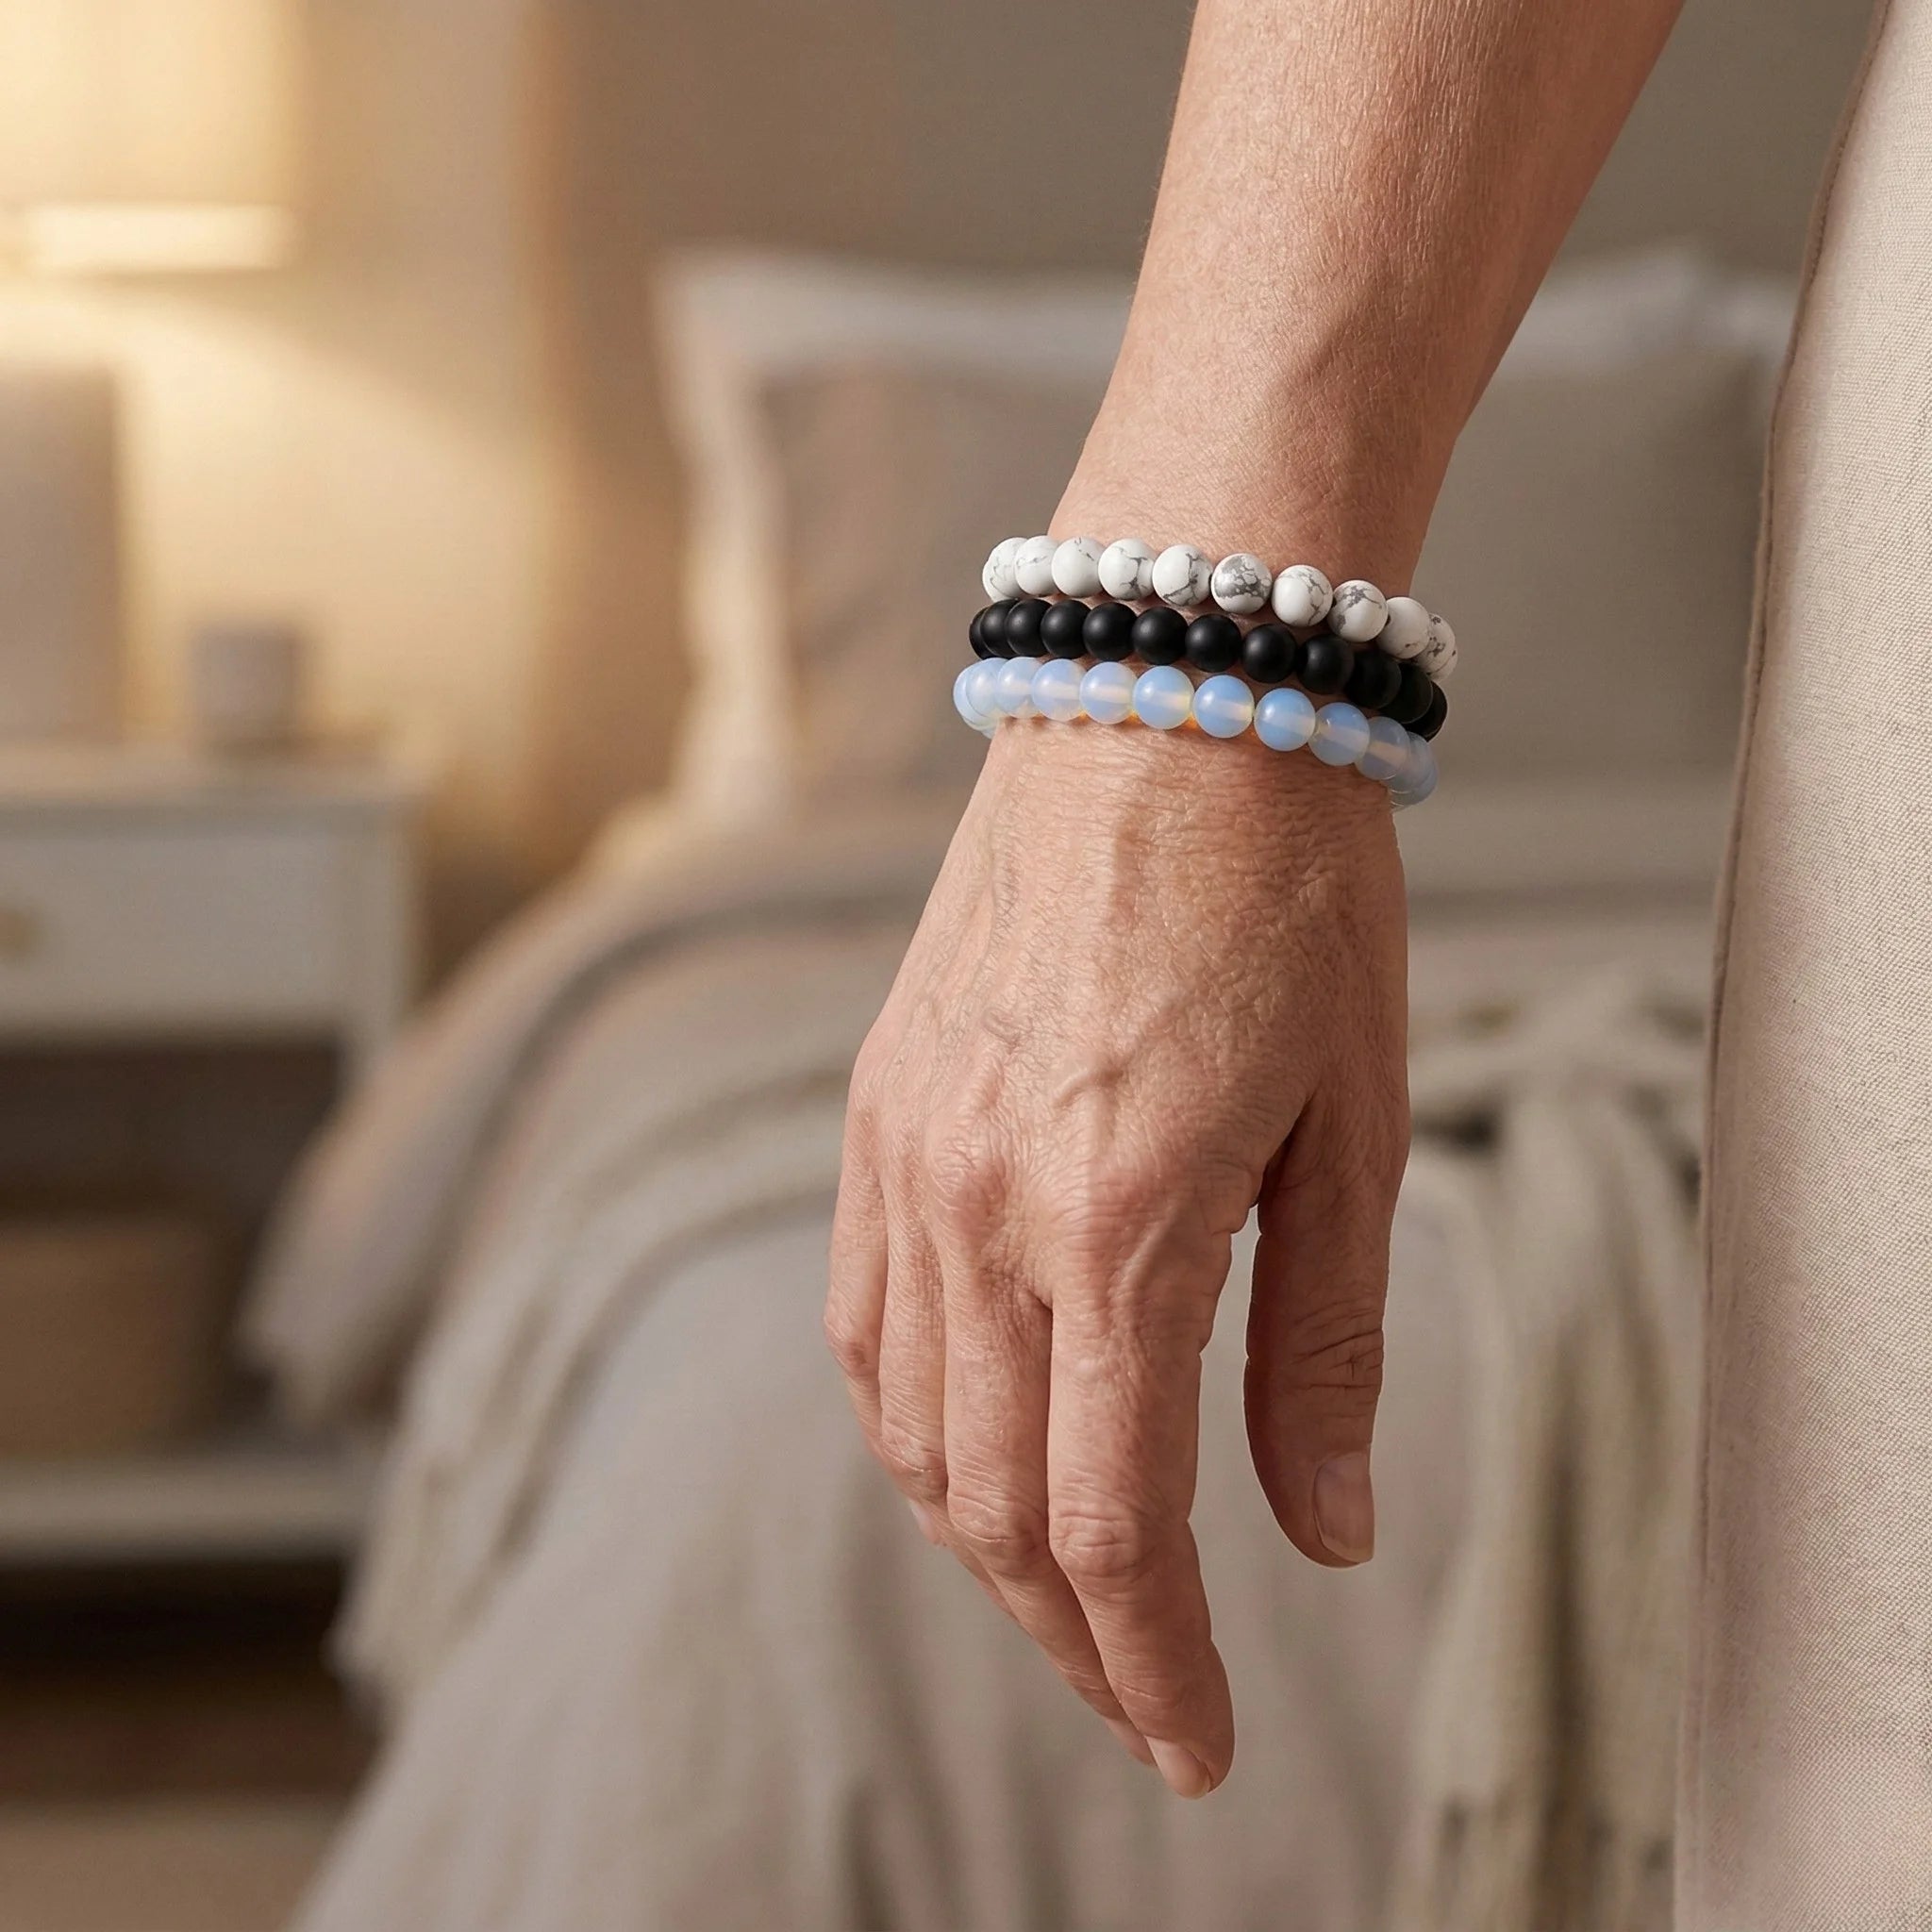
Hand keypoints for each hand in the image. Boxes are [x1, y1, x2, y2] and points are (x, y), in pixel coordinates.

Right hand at [826, 718, 1408, 1797]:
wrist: (1165, 702)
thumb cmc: (1293, 899)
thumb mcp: (1353, 1128)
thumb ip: (1322, 1347)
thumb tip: (1326, 1536)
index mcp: (1119, 1221)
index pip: (1112, 1522)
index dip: (1156, 1665)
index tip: (1199, 1746)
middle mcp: (981, 1207)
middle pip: (996, 1503)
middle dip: (1078, 1634)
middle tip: (1152, 1696)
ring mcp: (906, 1158)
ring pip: (914, 1432)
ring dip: (988, 1545)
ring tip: (1070, 1597)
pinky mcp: (876, 1111)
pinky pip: (866, 1323)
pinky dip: (916, 1427)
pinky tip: (966, 1449)